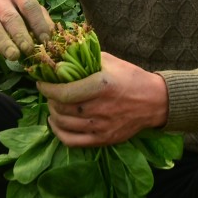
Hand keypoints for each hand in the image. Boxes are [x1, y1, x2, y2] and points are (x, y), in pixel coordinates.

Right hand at [0, 0, 53, 65]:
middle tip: (29, 51)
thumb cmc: (8, 6)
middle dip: (21, 35)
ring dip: (4, 43)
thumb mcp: (23, 5)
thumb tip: (52, 36)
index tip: (46, 41)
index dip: (38, 24)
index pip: (29, 5)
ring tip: (14, 57)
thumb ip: (38, 17)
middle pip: (10, 16)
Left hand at [38, 51, 169, 147]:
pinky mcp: (103, 139)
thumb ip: (87, 58)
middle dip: (50, 99)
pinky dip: (58, 132)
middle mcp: (99, 108)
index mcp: (101, 86)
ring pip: (63, 124)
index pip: (63, 92)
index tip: (42, 82)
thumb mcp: (111, 62)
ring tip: (54, 104)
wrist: (155, 102)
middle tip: (50, 92)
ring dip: (53, 113)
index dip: (47, 88)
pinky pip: (71, 141)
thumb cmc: (132, 78)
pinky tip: (56, 123)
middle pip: (61, 107)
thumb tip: (63, 56)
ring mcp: (100, 127)